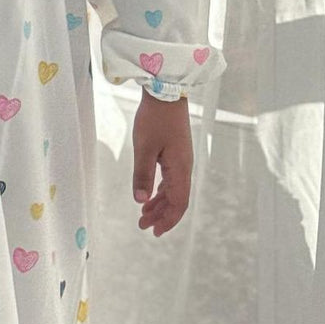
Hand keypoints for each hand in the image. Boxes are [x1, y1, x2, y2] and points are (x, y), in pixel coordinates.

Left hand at [131, 90, 192, 235]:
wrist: (166, 91)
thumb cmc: (154, 118)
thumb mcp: (144, 147)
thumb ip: (142, 174)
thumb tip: (140, 200)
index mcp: (180, 168)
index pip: (179, 203)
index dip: (168, 220)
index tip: (155, 232)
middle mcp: (184, 167)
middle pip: (177, 199)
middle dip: (162, 215)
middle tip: (144, 226)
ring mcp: (181, 159)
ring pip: (173, 190)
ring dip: (160, 204)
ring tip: (144, 215)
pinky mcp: (175, 152)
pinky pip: (170, 179)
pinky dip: (160, 191)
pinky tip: (150, 195)